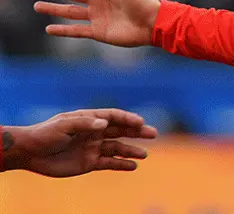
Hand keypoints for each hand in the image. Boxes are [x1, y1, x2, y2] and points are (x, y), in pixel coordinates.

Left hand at [3, 109, 156, 176]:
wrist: (30, 153)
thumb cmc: (45, 134)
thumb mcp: (63, 125)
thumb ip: (85, 124)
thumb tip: (105, 124)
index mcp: (90, 119)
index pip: (114, 117)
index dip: (128, 118)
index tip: (140, 122)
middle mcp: (95, 132)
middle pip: (121, 131)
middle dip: (137, 132)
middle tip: (153, 133)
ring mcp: (94, 147)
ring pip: (118, 148)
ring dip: (132, 150)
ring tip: (145, 155)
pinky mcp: (90, 163)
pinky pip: (109, 163)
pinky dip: (121, 165)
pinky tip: (133, 166)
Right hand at [34, 0, 159, 47]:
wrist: (151, 23)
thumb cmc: (142, 1)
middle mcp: (97, 1)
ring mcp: (96, 16)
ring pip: (69, 11)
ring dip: (53, 9)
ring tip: (37, 5)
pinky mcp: (97, 31)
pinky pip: (76, 30)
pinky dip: (63, 30)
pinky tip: (49, 29)